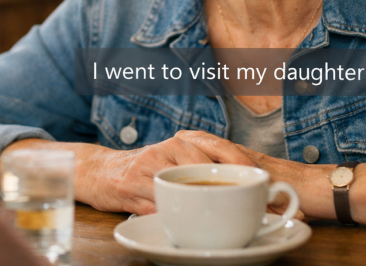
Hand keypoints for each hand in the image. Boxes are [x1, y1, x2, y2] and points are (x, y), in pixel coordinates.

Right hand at [80, 131, 254, 214]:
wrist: (102, 171)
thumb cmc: (147, 168)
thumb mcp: (175, 158)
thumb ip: (202, 165)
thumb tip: (245, 185)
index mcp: (182, 141)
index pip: (219, 147)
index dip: (243, 164)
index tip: (263, 182)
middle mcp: (166, 149)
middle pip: (206, 168)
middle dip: (229, 188)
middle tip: (249, 205)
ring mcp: (148, 168)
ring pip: (183, 188)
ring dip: (204, 206)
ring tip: (222, 217)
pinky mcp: (131, 188)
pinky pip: (159, 207)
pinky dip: (175, 218)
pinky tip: (186, 224)